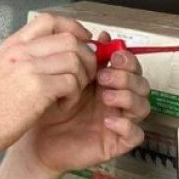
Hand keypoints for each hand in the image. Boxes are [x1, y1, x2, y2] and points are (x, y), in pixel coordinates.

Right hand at [0, 14, 96, 160]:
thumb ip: (23, 61)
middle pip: (69, 39)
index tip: (82, 41)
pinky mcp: (37, 88)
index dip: (73, 28)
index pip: (50, 20)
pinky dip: (74, 95)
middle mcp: (21, 51)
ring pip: (75, 59)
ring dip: (81, 78)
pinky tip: (62, 105)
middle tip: (84, 75)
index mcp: (12, 45)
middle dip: (86, 57)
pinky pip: (71, 82)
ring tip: (70, 94)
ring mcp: (29, 67)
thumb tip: (53, 59)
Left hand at [13, 31, 150, 175]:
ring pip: (143, 106)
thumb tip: (102, 36)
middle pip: (141, 83)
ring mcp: (118, 120)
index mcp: (106, 81)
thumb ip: (82, 56)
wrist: (35, 140)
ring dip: (128, 97)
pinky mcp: (115, 142)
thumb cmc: (47, 108)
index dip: (127, 59)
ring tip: (106, 96)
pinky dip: (126, 126)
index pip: (130, 66)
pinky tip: (108, 120)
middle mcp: (115, 99)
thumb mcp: (62, 77)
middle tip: (104, 76)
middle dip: (127, 76)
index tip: (113, 55)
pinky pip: (135, 134)